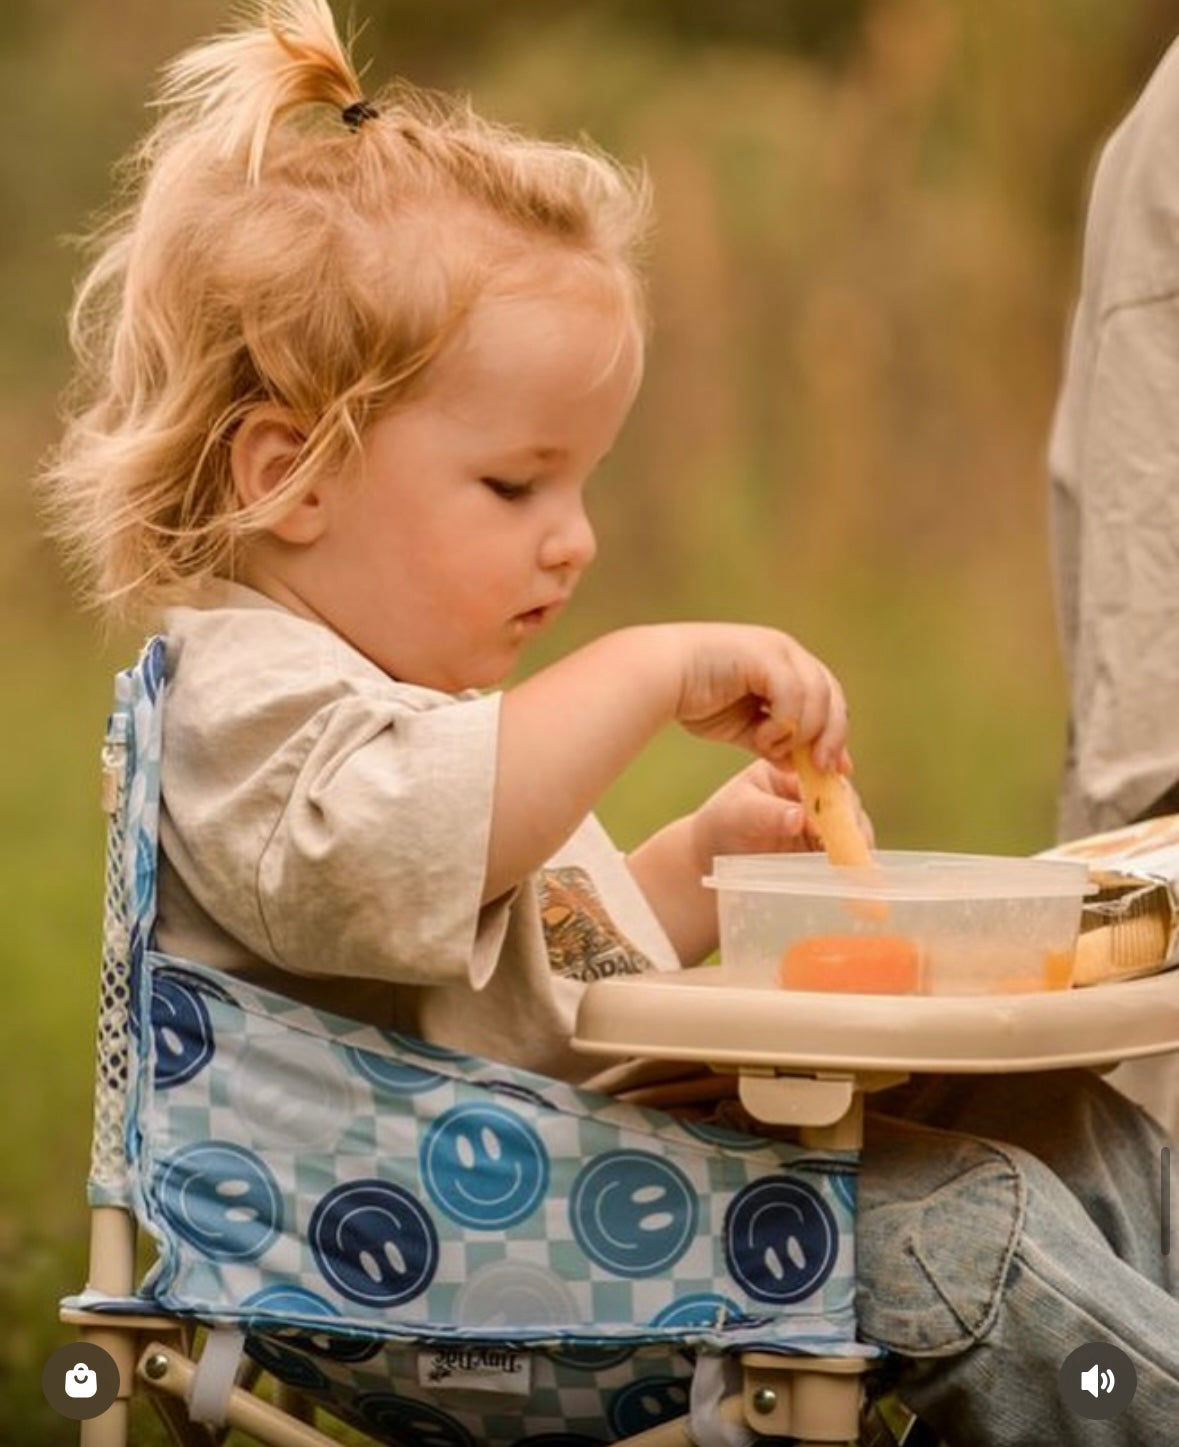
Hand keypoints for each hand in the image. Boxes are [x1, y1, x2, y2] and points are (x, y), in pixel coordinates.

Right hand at [666, 623, 847, 768]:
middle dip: (831, 736)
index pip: (828, 698)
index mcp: (786, 664)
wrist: (659, 676)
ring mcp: (778, 649)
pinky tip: (760, 737)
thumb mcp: (745, 728)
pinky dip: (783, 723)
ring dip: (800, 732)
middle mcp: (787, 651)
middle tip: (820, 767)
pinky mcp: (765, 655)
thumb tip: (801, 766)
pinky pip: (793, 695)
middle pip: (831, 695)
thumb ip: (775, 742)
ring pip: (817, 697)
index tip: (838, 769)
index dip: (835, 733)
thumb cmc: (695, 699)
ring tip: (770, 748)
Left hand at [688, 759, 874, 872]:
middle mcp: (813, 791)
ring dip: (856, 844)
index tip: (836, 814)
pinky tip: (853, 874)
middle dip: (850, 822)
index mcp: (791, 770)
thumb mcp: (738, 814)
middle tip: (850, 844)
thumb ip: (766, 813)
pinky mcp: (827, 846)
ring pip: (852, 827)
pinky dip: (853, 861)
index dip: (834, 792)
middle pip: (845, 801)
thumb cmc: (722, 825)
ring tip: (853, 863)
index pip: (822, 774)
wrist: (714, 857)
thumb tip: (799, 817)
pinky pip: (848, 850)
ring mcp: (823, 819)